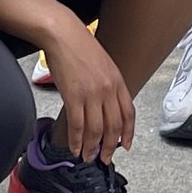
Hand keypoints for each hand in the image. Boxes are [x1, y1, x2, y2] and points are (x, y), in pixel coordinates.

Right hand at [42, 19, 136, 162]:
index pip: (128, 113)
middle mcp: (108, 89)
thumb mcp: (104, 65)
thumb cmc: (80, 47)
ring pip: (96, 130)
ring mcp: (91, 93)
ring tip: (88, 157)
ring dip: (92, 147)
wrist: (63, 34)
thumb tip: (106, 106)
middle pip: (113, 126)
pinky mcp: (73, 96)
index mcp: (118, 81)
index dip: (128, 133)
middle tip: (105, 158)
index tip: (126, 145)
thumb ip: (109, 85)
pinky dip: (76, 140)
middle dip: (110, 146)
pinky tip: (74, 147)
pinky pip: (77, 125)